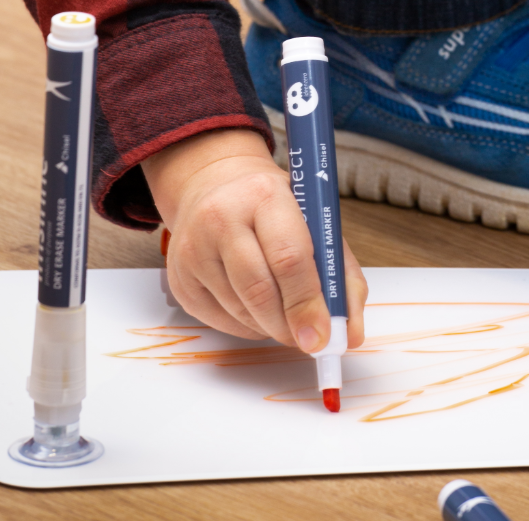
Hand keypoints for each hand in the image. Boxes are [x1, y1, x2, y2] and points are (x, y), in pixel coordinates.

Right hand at [141, 128, 367, 352]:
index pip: (289, 258)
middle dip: (290, 326)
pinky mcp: (179, 277)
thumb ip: (342, 278)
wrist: (215, 187)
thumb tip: (350, 334)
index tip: (323, 337)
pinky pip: (220, 320)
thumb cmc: (277, 210)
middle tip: (310, 340)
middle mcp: (221, 218)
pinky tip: (259, 310)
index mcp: (265, 196)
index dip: (307, 304)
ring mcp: (192, 248)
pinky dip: (248, 327)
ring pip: (239, 310)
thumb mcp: (318, 225)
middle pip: (259, 290)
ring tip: (287, 316)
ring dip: (272, 327)